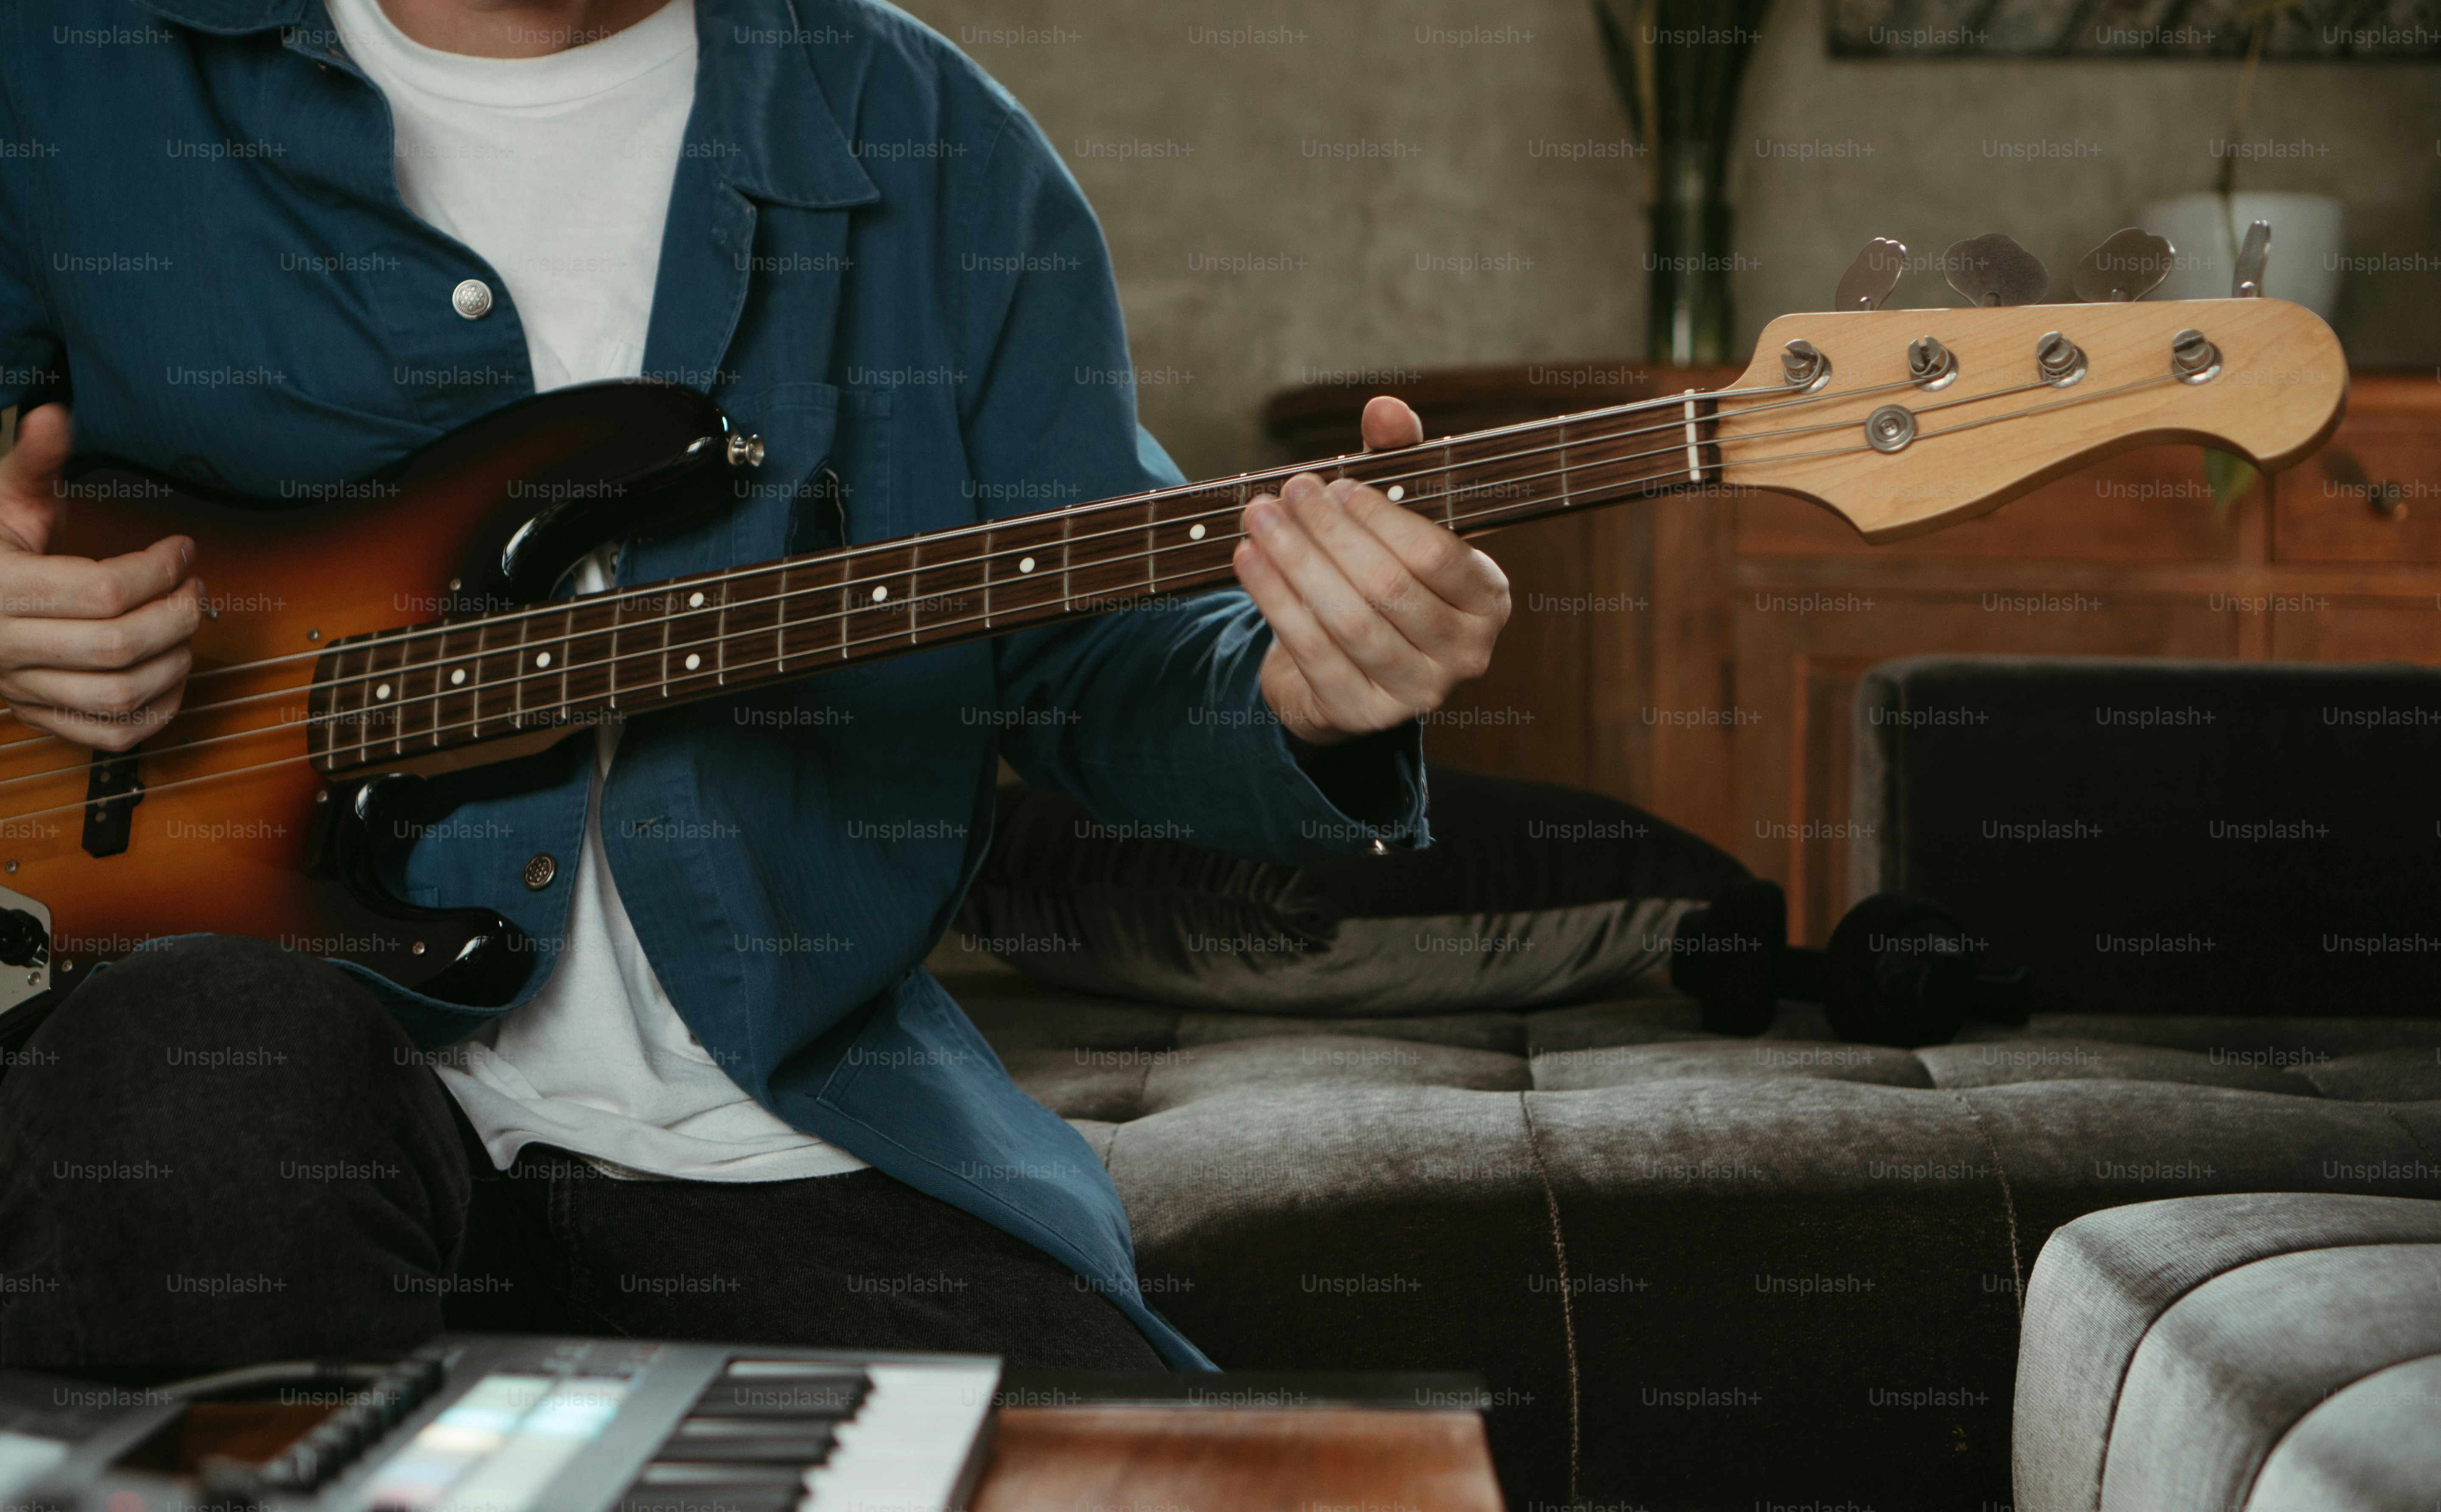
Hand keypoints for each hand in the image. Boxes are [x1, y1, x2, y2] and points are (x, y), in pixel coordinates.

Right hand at [0, 404, 202, 750]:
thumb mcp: (6, 497)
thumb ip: (35, 460)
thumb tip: (53, 414)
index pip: (103, 590)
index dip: (159, 568)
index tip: (182, 549)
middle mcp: (4, 646)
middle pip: (119, 645)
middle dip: (176, 615)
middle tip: (196, 590)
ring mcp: (21, 689)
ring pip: (119, 694)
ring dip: (174, 663)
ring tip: (188, 626)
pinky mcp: (40, 717)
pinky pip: (111, 734)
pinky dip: (156, 712)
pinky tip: (173, 675)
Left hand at [1233, 395, 1509, 745]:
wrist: (1345, 668)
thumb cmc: (1378, 576)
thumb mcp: (1393, 518)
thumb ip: (1395, 460)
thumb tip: (1385, 405)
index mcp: (1487, 598)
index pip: (1436, 553)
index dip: (1380, 517)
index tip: (1335, 484)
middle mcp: (1465, 653)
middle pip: (1388, 586)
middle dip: (1328, 534)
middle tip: (1286, 493)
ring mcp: (1417, 692)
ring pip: (1349, 620)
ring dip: (1294, 564)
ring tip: (1258, 521)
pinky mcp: (1363, 714)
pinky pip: (1314, 651)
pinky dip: (1275, 602)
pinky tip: (1249, 563)